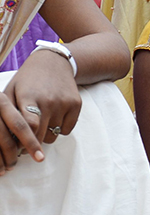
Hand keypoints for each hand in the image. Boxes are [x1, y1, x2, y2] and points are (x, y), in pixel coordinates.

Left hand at [2, 48, 82, 163]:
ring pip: (54, 135)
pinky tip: (54, 117)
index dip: (25, 141)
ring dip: (46, 134)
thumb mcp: (11, 91)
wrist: (53, 63)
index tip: (21, 151)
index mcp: (29, 97)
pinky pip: (67, 130)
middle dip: (33, 142)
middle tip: (28, 141)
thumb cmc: (27, 80)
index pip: (29, 127)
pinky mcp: (76, 105)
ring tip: (41, 122)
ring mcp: (64, 103)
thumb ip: (7, 114)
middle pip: (42, 135)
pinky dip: (60, 129)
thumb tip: (5, 138)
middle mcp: (49, 100)